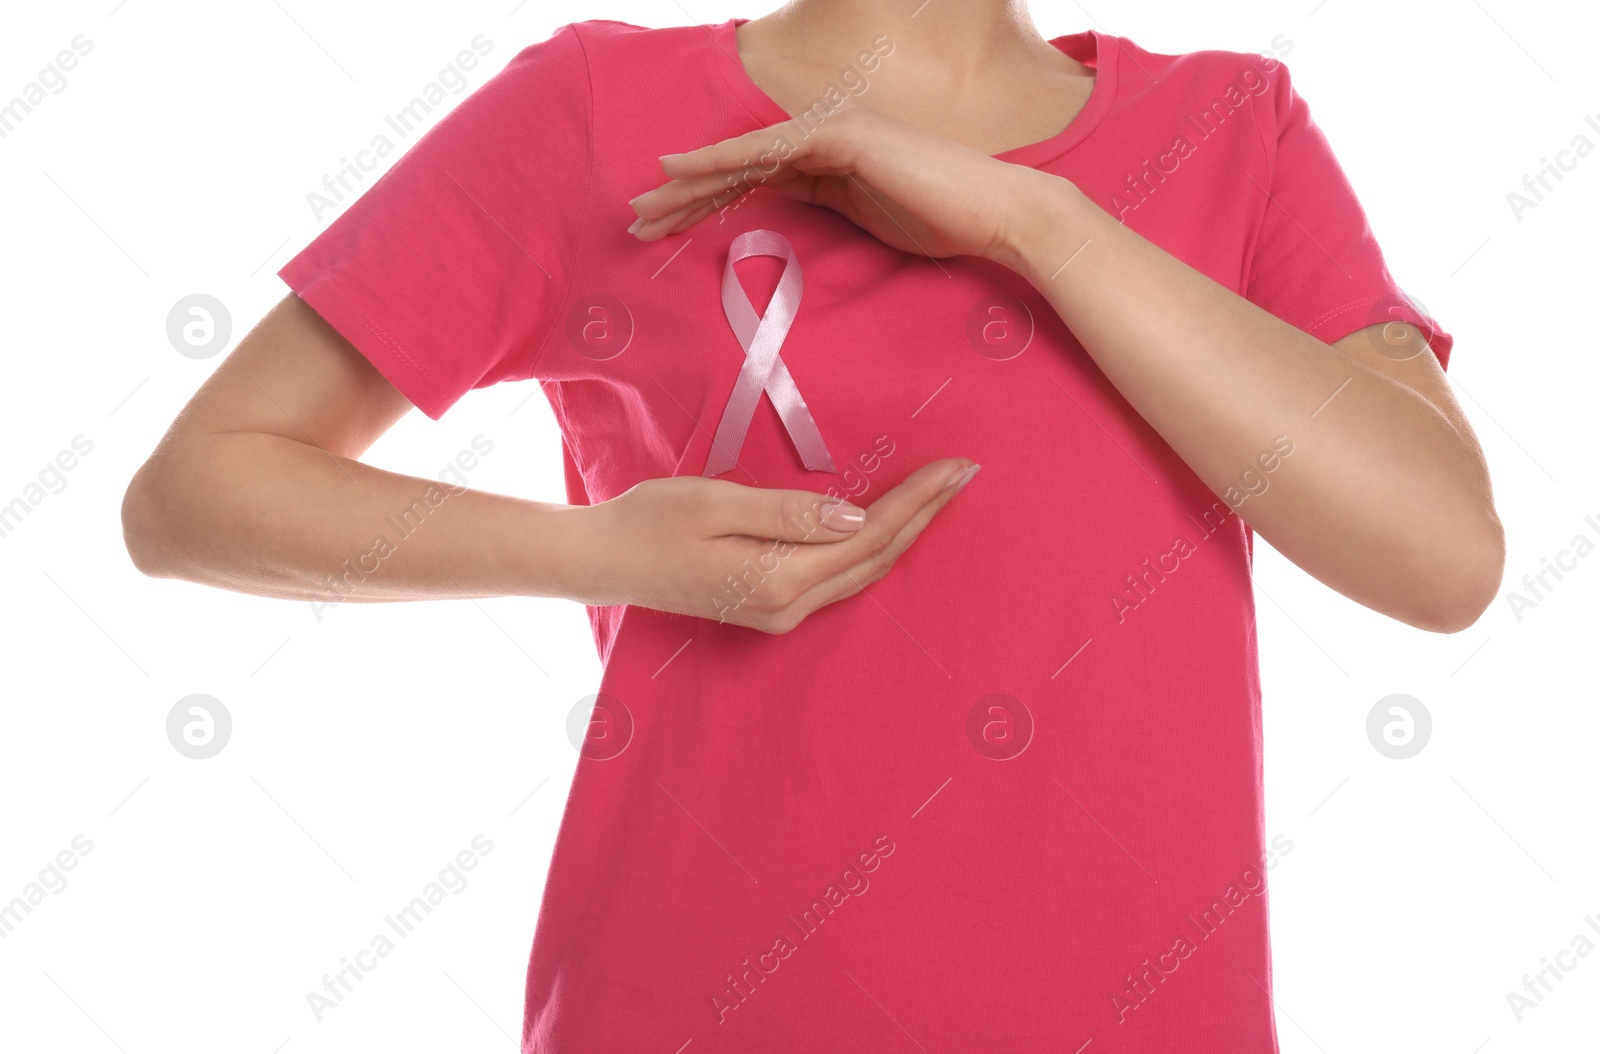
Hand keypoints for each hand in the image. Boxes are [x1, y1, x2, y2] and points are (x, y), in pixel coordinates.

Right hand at [578, 458, 980, 632]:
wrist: (603, 561)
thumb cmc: (650, 520)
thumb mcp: (716, 502)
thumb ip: (787, 511)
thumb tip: (854, 515)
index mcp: (780, 577)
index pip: (869, 534)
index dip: (916, 500)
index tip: (955, 468)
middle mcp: (789, 605)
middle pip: (877, 557)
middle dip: (925, 514)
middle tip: (966, 474)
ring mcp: (781, 613)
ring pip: (863, 572)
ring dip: (906, 533)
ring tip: (941, 496)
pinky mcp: (771, 607)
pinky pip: (841, 578)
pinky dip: (874, 549)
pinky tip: (890, 527)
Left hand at [628, 98, 1048, 262]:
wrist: (994, 213)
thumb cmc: (940, 220)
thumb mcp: (865, 215)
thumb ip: (823, 200)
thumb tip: (780, 201)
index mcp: (829, 152)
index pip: (754, 175)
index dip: (706, 198)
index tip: (665, 223)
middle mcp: (823, 131)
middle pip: (738, 163)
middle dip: (683, 192)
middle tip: (635, 218)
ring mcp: (831, 129)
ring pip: (743, 156)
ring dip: (688, 182)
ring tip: (643, 207)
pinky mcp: (840, 137)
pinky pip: (766, 151)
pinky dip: (721, 160)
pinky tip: (681, 169)